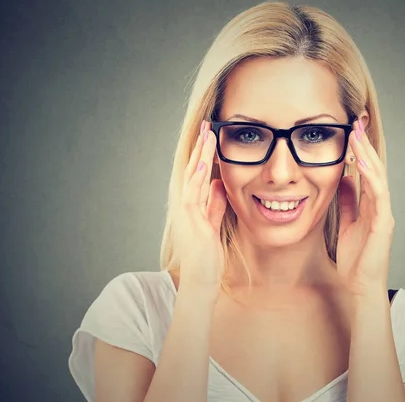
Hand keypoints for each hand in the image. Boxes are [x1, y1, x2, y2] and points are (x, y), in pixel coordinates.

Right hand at [173, 121, 227, 296]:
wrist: (200, 280)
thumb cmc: (207, 256)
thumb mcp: (213, 224)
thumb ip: (214, 205)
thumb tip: (218, 185)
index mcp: (193, 206)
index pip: (198, 174)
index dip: (204, 154)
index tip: (211, 136)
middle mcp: (186, 205)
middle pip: (193, 169)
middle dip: (200, 147)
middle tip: (207, 125)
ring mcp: (186, 212)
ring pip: (191, 176)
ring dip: (199, 154)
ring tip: (207, 133)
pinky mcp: (189, 220)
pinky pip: (193, 193)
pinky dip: (197, 176)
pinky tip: (203, 161)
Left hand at [336, 119, 394, 295]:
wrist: (361, 287)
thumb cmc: (356, 260)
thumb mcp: (347, 225)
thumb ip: (348, 204)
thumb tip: (344, 182)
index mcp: (371, 206)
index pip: (366, 172)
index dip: (359, 152)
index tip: (350, 131)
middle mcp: (380, 207)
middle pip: (374, 169)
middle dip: (364, 146)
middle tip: (356, 123)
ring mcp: (384, 214)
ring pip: (378, 178)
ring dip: (368, 156)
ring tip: (358, 136)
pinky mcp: (384, 225)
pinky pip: (379, 197)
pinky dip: (372, 179)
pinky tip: (364, 164)